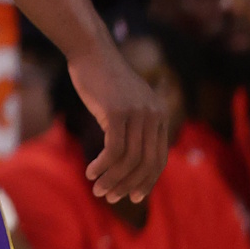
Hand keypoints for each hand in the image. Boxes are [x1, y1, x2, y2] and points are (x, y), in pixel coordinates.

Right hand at [69, 44, 168, 202]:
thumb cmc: (101, 78)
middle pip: (146, 163)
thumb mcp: (123, 103)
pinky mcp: (118, 112)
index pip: (158, 158)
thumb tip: (125, 157)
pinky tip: (91, 171)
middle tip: (110, 197)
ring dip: (112, 179)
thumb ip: (131, 125)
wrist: (90, 51)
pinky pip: (114, 149)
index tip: (132, 196)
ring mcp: (138, 113)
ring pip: (129, 159)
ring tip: (97, 189)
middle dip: (128, 185)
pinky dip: (103, 165)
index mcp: (160, 116)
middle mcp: (154, 116)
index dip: (146, 181)